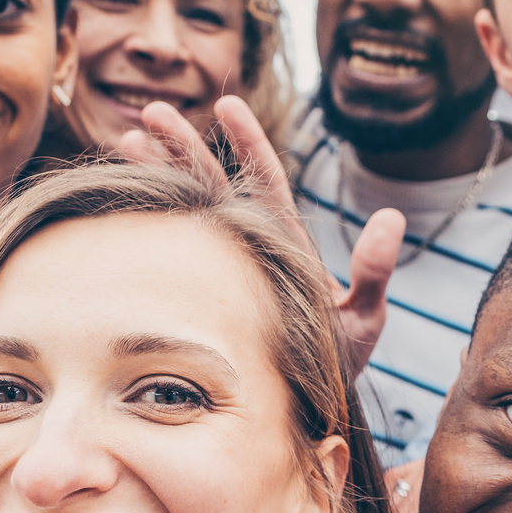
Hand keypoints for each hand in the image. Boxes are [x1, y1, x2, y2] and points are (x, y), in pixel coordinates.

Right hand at [121, 97, 402, 373]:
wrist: (300, 408)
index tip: (226, 104)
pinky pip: (172, 251)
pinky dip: (148, 223)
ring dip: (157, 174)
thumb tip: (393, 216)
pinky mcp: (198, 292)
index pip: (265, 180)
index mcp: (285, 242)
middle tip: (151, 110)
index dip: (248, 142)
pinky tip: (118, 201)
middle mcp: (249, 245)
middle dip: (185, 145)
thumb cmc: (333, 365)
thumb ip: (375, 271)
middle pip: (213, 182)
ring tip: (125, 139)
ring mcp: (220, 266)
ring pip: (186, 210)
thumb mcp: (362, 319)